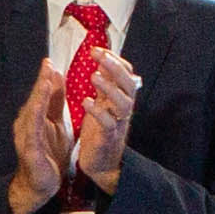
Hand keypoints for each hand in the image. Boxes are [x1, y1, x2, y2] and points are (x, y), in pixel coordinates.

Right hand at [4, 53, 69, 213]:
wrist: (43, 185)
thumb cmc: (49, 154)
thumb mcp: (57, 125)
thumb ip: (56, 104)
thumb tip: (57, 79)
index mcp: (36, 118)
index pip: (41, 95)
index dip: (46, 79)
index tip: (51, 62)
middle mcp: (27, 124)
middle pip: (35, 99)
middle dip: (41, 82)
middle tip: (48, 64)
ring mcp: (26, 136)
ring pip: (32, 111)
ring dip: (38, 95)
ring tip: (46, 80)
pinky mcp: (30, 149)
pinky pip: (33, 130)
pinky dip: (36, 116)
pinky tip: (40, 106)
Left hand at [70, 50, 137, 189]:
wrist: (102, 164)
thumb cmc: (100, 133)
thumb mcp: (103, 104)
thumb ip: (104, 85)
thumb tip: (101, 60)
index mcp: (120, 99)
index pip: (126, 74)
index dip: (115, 60)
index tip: (97, 49)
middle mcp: (123, 109)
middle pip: (128, 84)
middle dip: (114, 67)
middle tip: (98, 55)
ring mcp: (118, 123)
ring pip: (123, 102)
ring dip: (109, 88)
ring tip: (93, 76)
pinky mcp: (109, 137)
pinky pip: (108, 123)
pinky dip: (98, 112)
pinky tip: (86, 102)